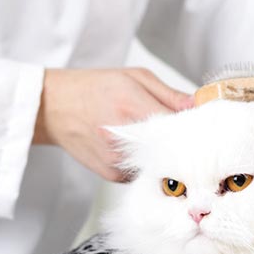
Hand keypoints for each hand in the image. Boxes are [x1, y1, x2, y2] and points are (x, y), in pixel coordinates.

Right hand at [33, 68, 192, 180]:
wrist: (53, 109)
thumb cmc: (94, 88)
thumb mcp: (134, 77)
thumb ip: (168, 94)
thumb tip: (197, 105)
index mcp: (131, 107)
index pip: (178, 124)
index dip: (194, 125)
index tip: (200, 123)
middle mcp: (124, 137)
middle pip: (172, 147)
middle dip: (184, 141)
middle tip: (189, 133)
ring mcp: (118, 160)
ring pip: (160, 163)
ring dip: (166, 154)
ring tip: (157, 137)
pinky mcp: (114, 175)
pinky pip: (144, 172)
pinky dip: (148, 162)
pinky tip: (139, 148)